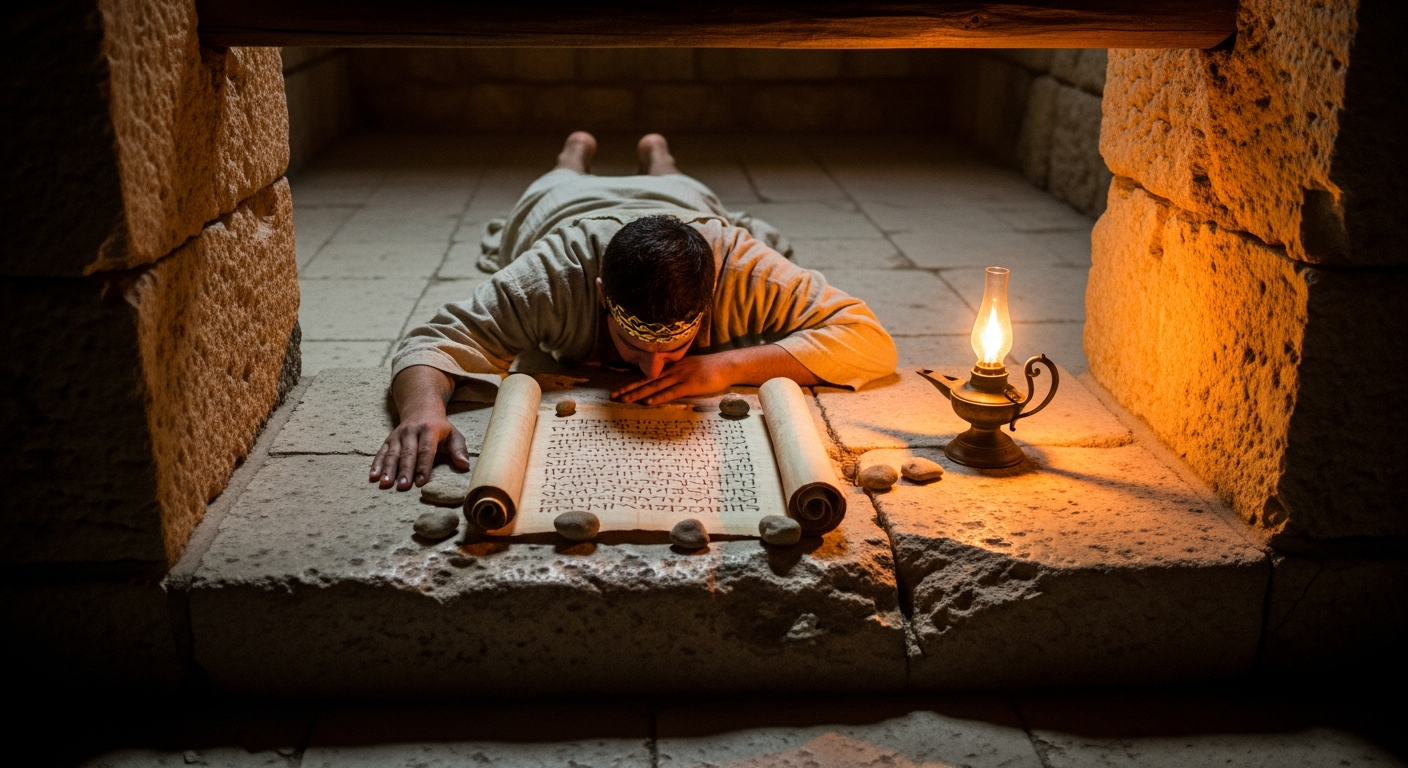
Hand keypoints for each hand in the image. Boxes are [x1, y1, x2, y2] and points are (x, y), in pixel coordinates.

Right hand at [369, 410, 470, 490]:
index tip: (421, 482)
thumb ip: (459, 449)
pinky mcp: (388, 440)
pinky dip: (376, 464)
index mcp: (429, 430)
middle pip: (407, 453)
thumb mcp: (453, 434)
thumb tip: (464, 465)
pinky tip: (373, 477)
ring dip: (388, 469)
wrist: (421, 409)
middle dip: (405, 470)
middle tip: (402, 486)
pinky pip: (381, 452)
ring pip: (392, 453)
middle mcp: (411, 432)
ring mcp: (398, 436)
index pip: (426, 450)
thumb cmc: (440, 428)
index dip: (423, 466)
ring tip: (385, 484)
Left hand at [613, 354, 734, 403]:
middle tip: (613, 396)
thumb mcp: (690, 369)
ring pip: (655, 386)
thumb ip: (678, 376)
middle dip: (629, 389)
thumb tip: (668, 385)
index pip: (648, 376)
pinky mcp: (690, 385)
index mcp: (672, 367)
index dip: (633, 383)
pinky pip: (671, 392)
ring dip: (638, 394)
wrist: (727, 365)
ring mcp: (680, 377)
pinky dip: (659, 397)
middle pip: (647, 381)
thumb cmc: (711, 369)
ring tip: (624, 400)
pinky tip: (648, 402)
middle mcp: (672, 371)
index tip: (619, 390)